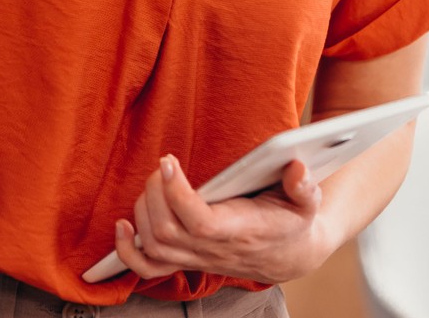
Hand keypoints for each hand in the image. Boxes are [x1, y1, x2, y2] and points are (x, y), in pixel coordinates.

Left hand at [110, 156, 332, 285]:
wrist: (288, 254)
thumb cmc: (291, 221)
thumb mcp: (306, 202)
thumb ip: (304, 186)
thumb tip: (298, 168)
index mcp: (240, 232)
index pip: (200, 222)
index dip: (177, 194)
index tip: (168, 161)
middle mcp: (213, 250)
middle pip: (167, 232)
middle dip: (154, 194)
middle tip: (162, 167)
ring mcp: (197, 259)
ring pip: (154, 246)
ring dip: (142, 211)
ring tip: (154, 182)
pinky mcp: (186, 261)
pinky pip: (148, 267)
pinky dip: (128, 251)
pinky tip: (122, 226)